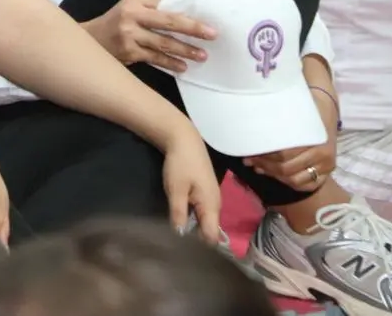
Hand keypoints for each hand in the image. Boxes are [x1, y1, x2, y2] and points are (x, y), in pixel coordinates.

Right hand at [85, 0, 216, 72]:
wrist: (89, 40)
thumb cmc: (116, 22)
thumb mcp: (131, 7)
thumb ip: (153, 9)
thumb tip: (185, 16)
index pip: (167, 4)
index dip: (187, 14)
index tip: (207, 21)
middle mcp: (132, 15)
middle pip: (168, 21)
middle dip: (192, 28)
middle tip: (212, 35)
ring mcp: (129, 34)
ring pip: (164, 43)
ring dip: (185, 50)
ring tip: (201, 56)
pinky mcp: (128, 52)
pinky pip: (155, 58)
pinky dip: (170, 63)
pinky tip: (182, 67)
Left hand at [162, 126, 221, 242]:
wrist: (184, 140)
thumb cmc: (181, 165)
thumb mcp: (176, 190)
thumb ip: (179, 213)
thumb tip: (180, 235)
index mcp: (211, 206)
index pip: (212, 236)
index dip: (201, 247)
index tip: (186, 252)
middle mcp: (216, 205)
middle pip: (209, 230)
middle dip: (197, 239)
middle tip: (178, 245)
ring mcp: (212, 198)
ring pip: (205, 221)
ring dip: (194, 227)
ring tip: (178, 234)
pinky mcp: (205, 192)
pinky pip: (202, 211)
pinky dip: (193, 216)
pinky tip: (181, 218)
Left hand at [243, 88, 338, 191]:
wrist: (326, 110)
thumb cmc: (305, 108)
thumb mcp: (292, 109)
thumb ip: (275, 120)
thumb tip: (250, 124)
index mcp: (315, 139)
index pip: (283, 154)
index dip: (263, 155)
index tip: (249, 151)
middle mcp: (323, 155)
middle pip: (286, 168)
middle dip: (264, 165)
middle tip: (248, 160)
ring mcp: (326, 166)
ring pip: (293, 180)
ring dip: (272, 175)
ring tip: (257, 167)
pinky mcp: (326, 174)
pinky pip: (305, 186)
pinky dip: (286, 182)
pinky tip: (272, 174)